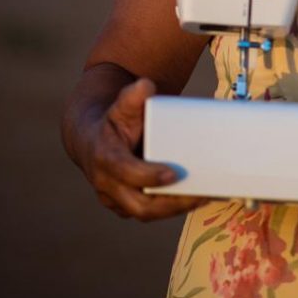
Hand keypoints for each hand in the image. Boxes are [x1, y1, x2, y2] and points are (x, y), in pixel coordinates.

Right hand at [83, 77, 207, 221]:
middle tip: (201, 194)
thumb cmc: (114, 120)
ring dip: (177, 208)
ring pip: (147, 213)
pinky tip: (198, 199)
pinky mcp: (125, 206)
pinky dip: (173, 208)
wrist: (90, 140)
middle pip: (139, 205)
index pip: (126, 173)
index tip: (173, 175)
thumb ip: (132, 96)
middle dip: (171, 203)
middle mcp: (107, 185)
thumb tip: (146, 85)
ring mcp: (115, 199)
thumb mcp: (121, 105)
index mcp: (105, 158)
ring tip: (207, 196)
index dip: (148, 176)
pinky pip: (150, 212)